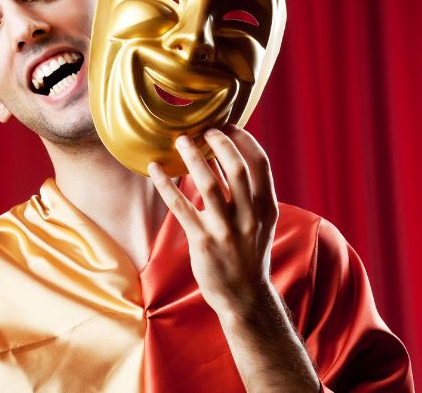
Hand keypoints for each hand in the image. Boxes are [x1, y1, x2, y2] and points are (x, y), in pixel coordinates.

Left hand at [148, 125, 278, 317]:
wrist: (244, 296)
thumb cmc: (248, 253)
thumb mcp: (259, 222)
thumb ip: (247, 193)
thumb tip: (225, 156)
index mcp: (267, 208)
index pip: (260, 164)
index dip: (244, 140)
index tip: (228, 126)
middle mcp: (250, 217)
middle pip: (236, 169)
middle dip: (219, 143)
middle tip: (203, 129)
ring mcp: (226, 230)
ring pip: (209, 185)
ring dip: (193, 158)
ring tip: (180, 141)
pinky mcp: (202, 242)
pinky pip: (180, 207)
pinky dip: (166, 185)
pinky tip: (154, 169)